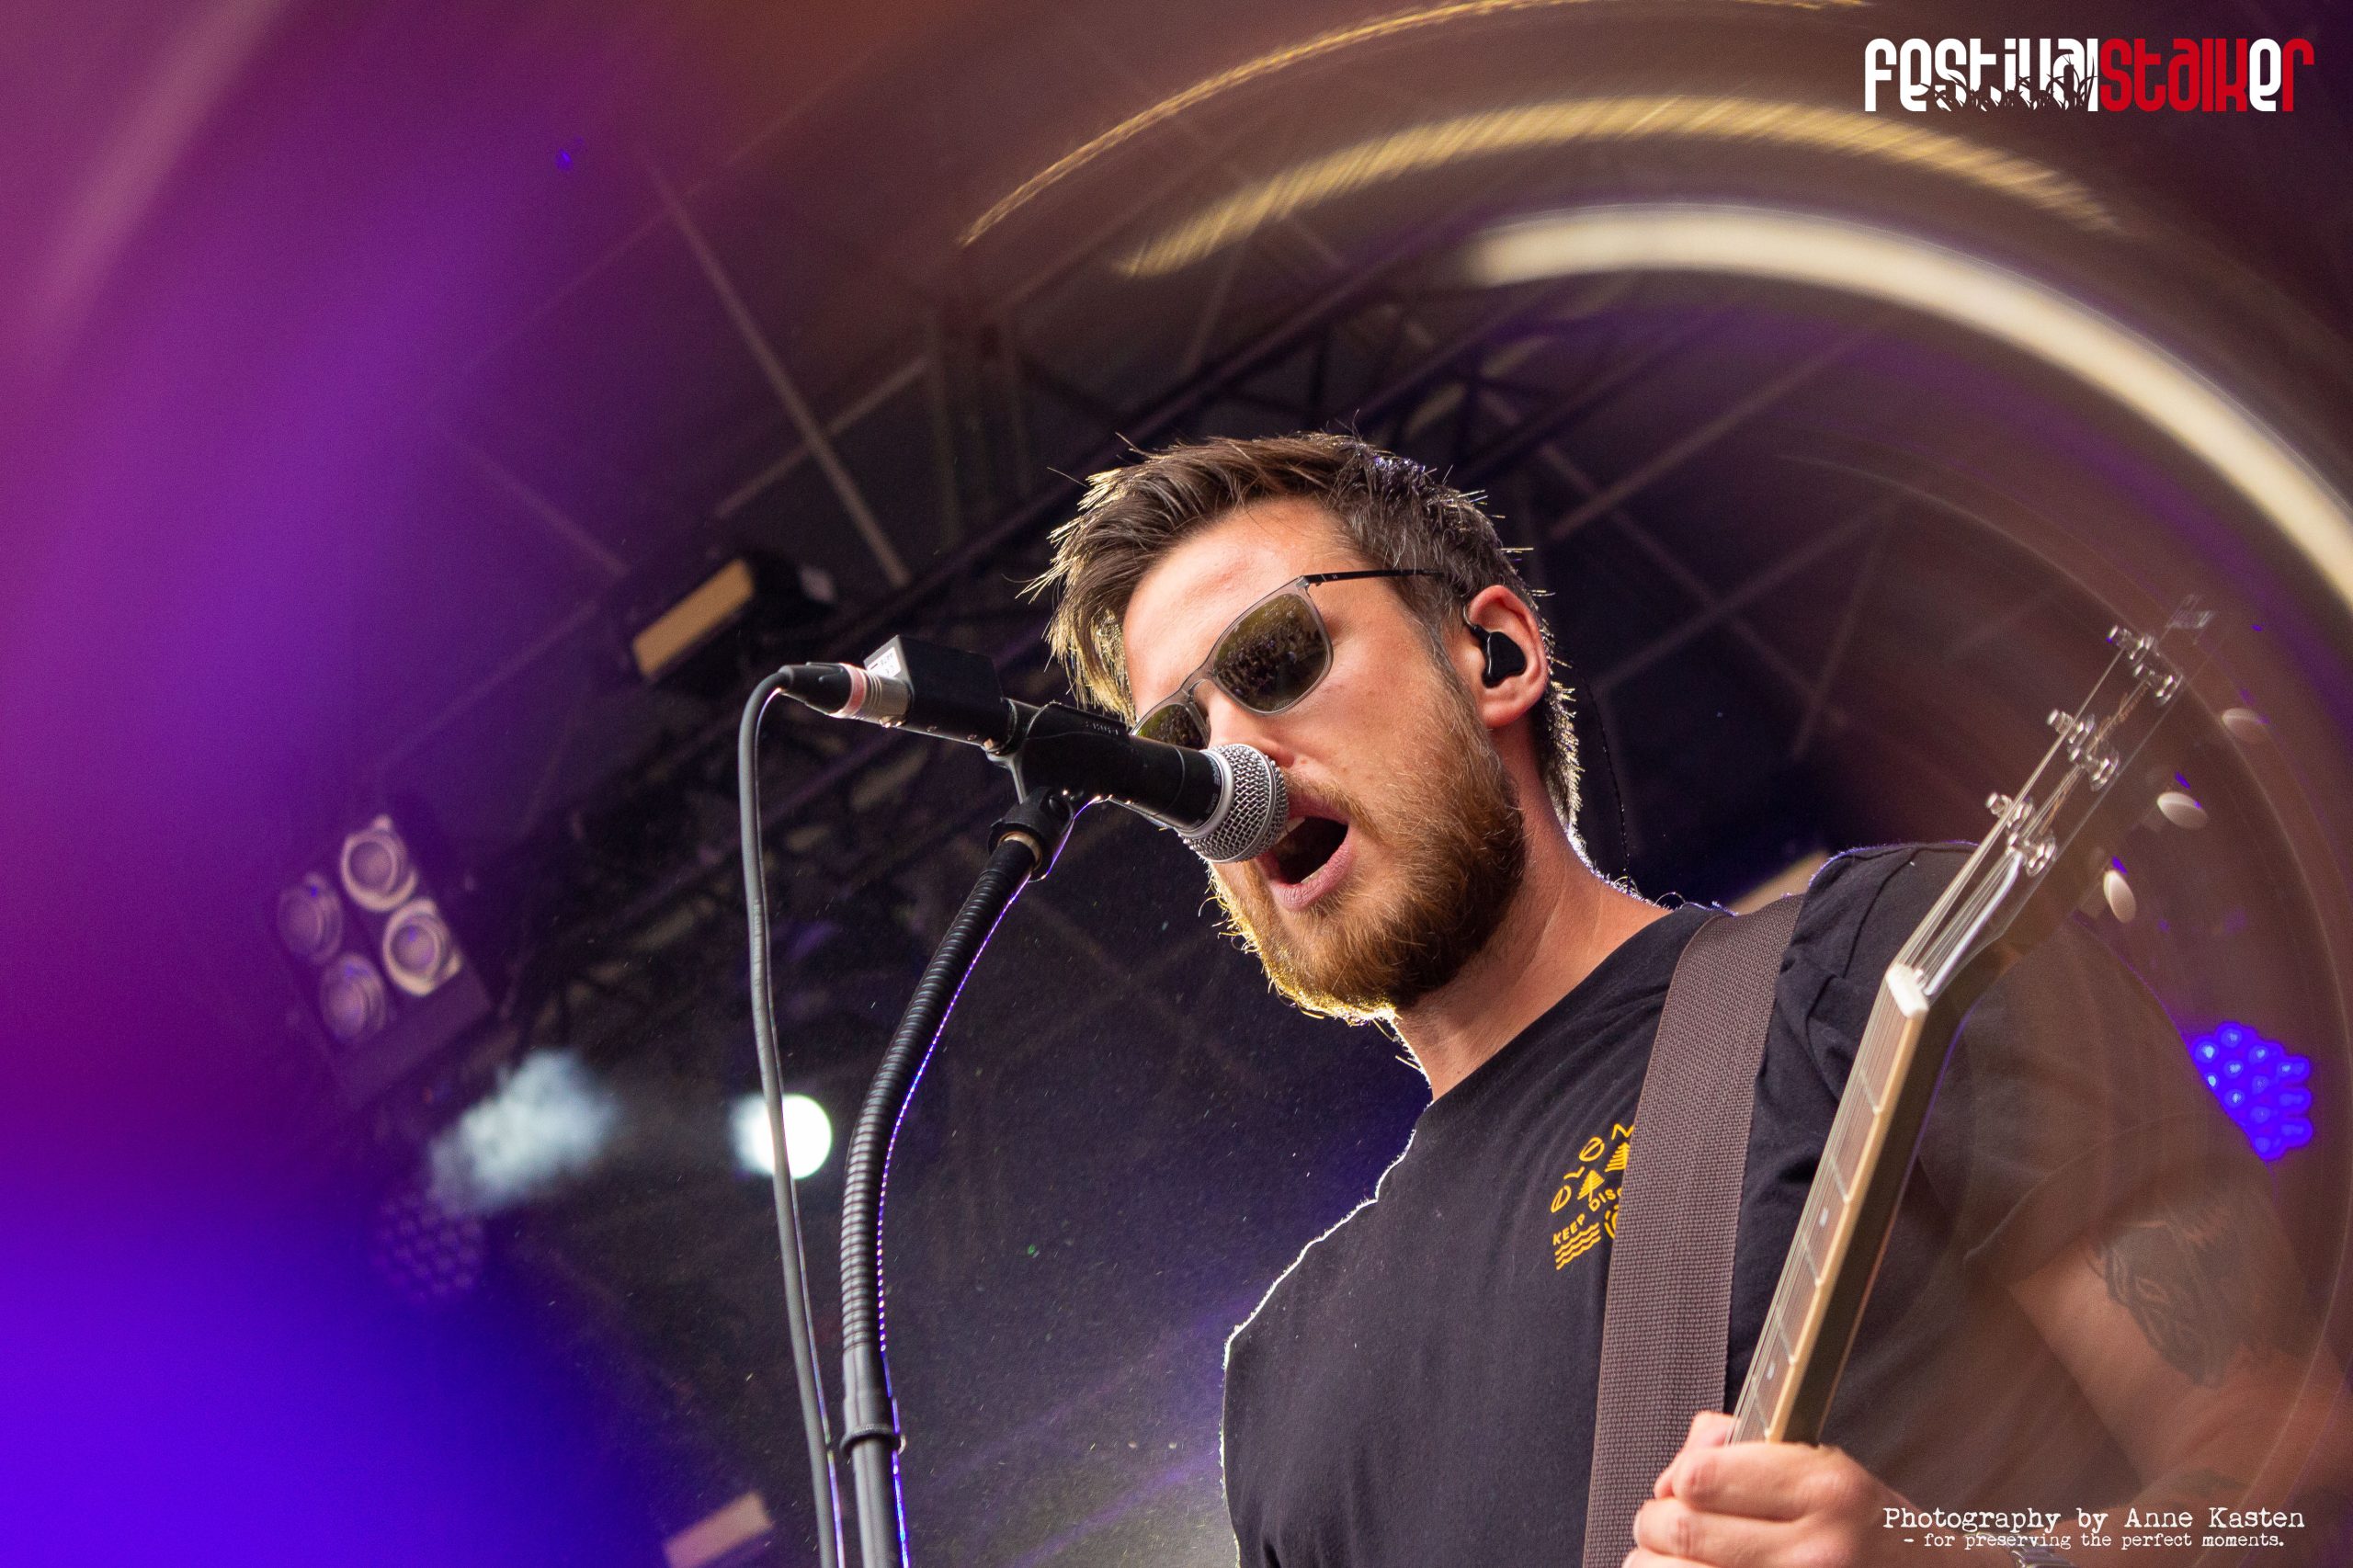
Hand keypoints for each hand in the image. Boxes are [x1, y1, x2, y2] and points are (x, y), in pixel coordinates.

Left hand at [1628, 1411, 1952, 1566]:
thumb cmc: (1874, 1533)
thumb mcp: (1829, 1470)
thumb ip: (1745, 1449)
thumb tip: (1675, 1471)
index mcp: (1827, 1491)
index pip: (1700, 1477)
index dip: (1677, 1478)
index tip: (1681, 1486)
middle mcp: (1815, 1551)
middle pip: (1678, 1531)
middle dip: (1654, 1523)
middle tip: (1663, 1524)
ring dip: (1655, 1565)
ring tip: (1677, 1560)